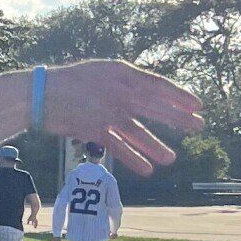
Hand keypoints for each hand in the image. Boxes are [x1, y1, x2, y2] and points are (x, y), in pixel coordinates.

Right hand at [39, 59, 200, 175]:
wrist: (41, 93)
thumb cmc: (73, 81)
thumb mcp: (103, 71)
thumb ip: (127, 81)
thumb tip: (153, 91)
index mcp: (121, 72)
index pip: (158, 84)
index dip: (179, 95)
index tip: (197, 105)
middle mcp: (118, 91)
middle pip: (155, 107)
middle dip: (178, 118)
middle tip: (199, 126)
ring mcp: (106, 112)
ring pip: (138, 132)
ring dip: (156, 146)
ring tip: (171, 159)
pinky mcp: (94, 129)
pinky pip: (118, 147)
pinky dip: (133, 159)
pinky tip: (147, 169)